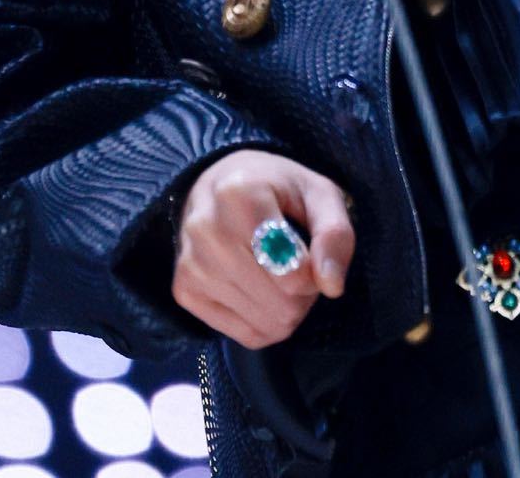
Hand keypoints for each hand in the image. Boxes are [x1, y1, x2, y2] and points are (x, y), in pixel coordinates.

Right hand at [171, 149, 355, 347]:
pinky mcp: (184, 290)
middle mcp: (207, 229)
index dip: (315, 271)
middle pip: (281, 304)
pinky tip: (259, 291)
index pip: (293, 272)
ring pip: (265, 325)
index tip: (309, 250)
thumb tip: (332, 286)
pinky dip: (265, 323)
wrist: (217, 183)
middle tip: (296, 264)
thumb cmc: (275, 189)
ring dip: (285, 309)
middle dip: (303, 294)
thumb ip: (335, 233)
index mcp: (240, 194)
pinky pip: (244, 336)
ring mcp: (191, 263)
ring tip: (278, 275)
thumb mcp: (318, 192)